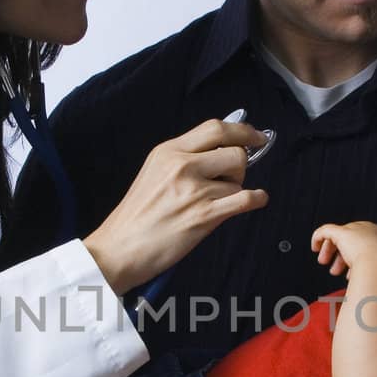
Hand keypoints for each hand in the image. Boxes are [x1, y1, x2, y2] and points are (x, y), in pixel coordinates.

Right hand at [83, 120, 269, 295]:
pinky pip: (245, 199)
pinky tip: (257, 200)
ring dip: (235, 191)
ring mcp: (193, 190)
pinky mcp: (203, 215)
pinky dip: (257, 199)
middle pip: (235, 151)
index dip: (243, 130)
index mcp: (168, 151)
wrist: (119, 248)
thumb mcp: (154, 172)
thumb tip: (222, 150)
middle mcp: (182, 166)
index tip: (256, 136)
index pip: (215, 128)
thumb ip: (185, 158)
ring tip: (214, 203)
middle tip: (231, 178)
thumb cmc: (136, 216)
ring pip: (238, 180)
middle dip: (241, 165)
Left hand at [311, 220, 376, 276]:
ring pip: (339, 235)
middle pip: (352, 239)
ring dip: (330, 249)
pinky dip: (318, 237)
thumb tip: (376, 296)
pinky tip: (314, 246)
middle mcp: (372, 231)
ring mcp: (357, 230)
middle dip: (342, 255)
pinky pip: (326, 230)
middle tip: (334, 271)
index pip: (367, 245)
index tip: (349, 275)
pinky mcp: (343, 232)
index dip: (356, 260)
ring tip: (323, 262)